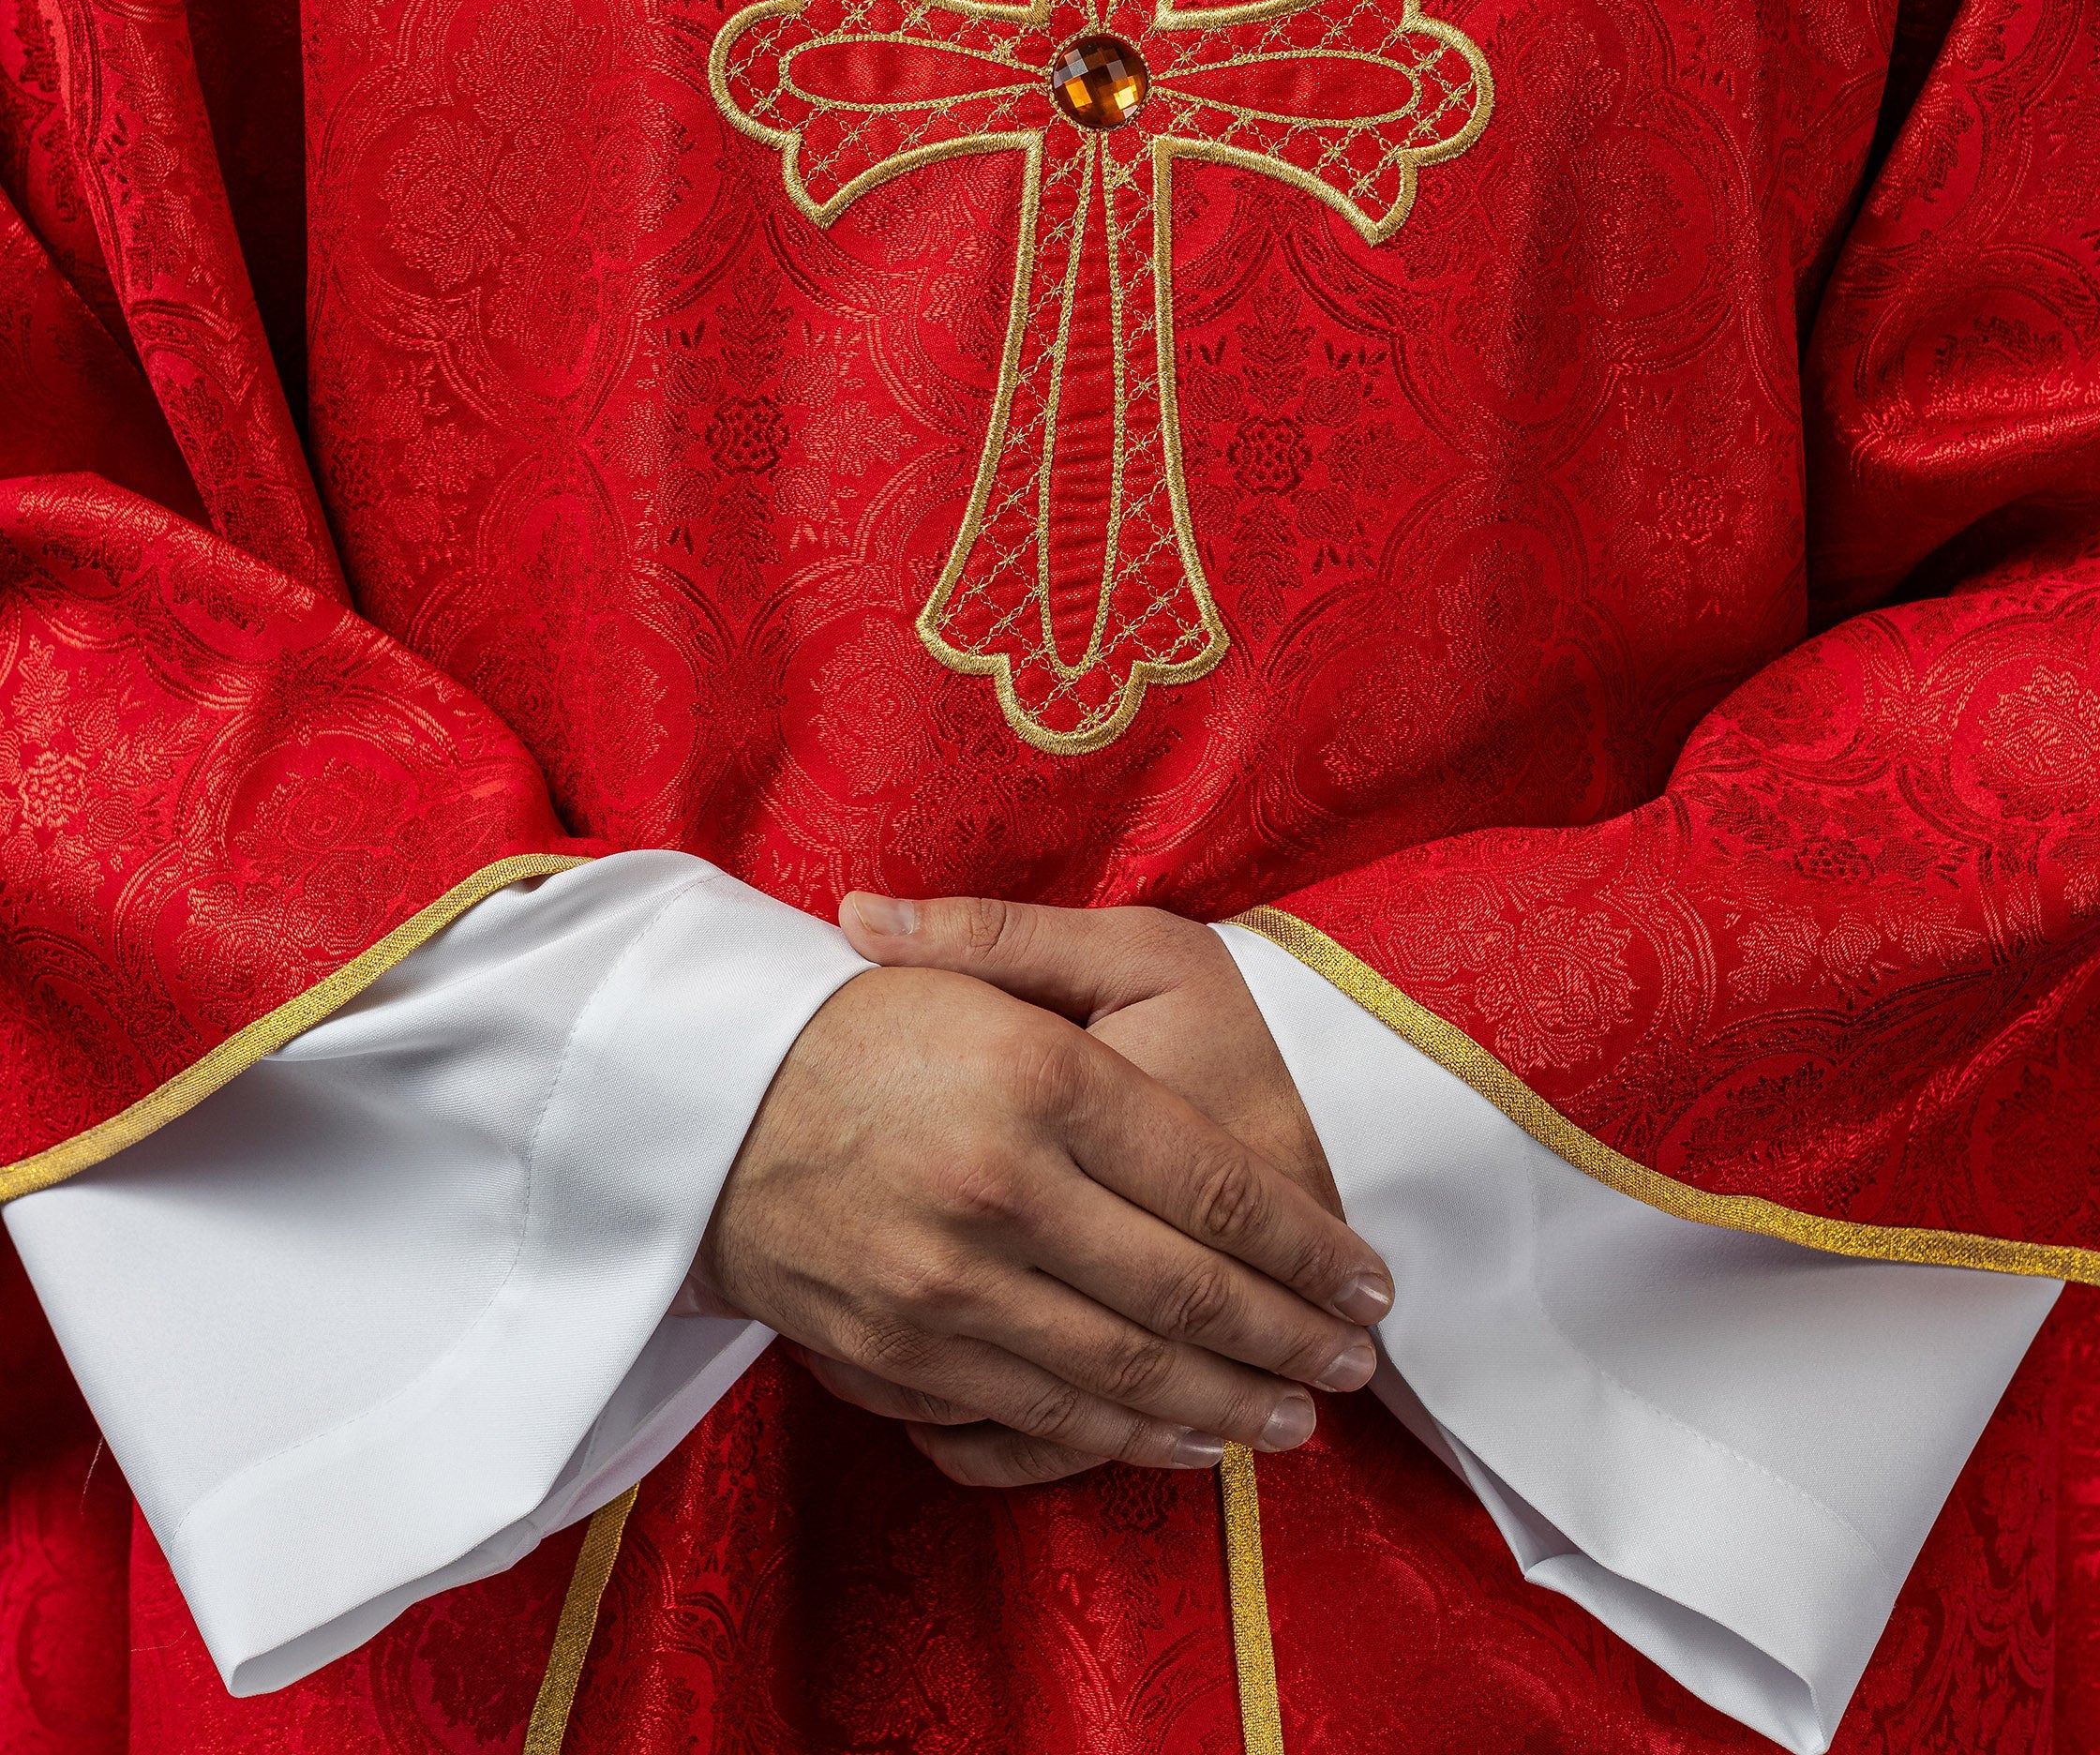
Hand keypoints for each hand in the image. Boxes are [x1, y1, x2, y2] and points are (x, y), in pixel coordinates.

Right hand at [698, 951, 1390, 1491]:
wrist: (697, 1102)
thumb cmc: (858, 1014)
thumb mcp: (980, 958)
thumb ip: (1085, 983)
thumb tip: (1203, 1005)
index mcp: (1038, 1078)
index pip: (1212, 1187)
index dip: (1305, 1247)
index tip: (1368, 1280)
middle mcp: (1001, 1190)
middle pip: (1184, 1295)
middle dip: (1288, 1341)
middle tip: (1356, 1364)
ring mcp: (947, 1286)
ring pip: (1124, 1376)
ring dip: (1226, 1407)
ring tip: (1293, 1418)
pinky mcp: (901, 1353)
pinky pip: (1041, 1417)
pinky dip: (1127, 1440)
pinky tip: (1181, 1440)